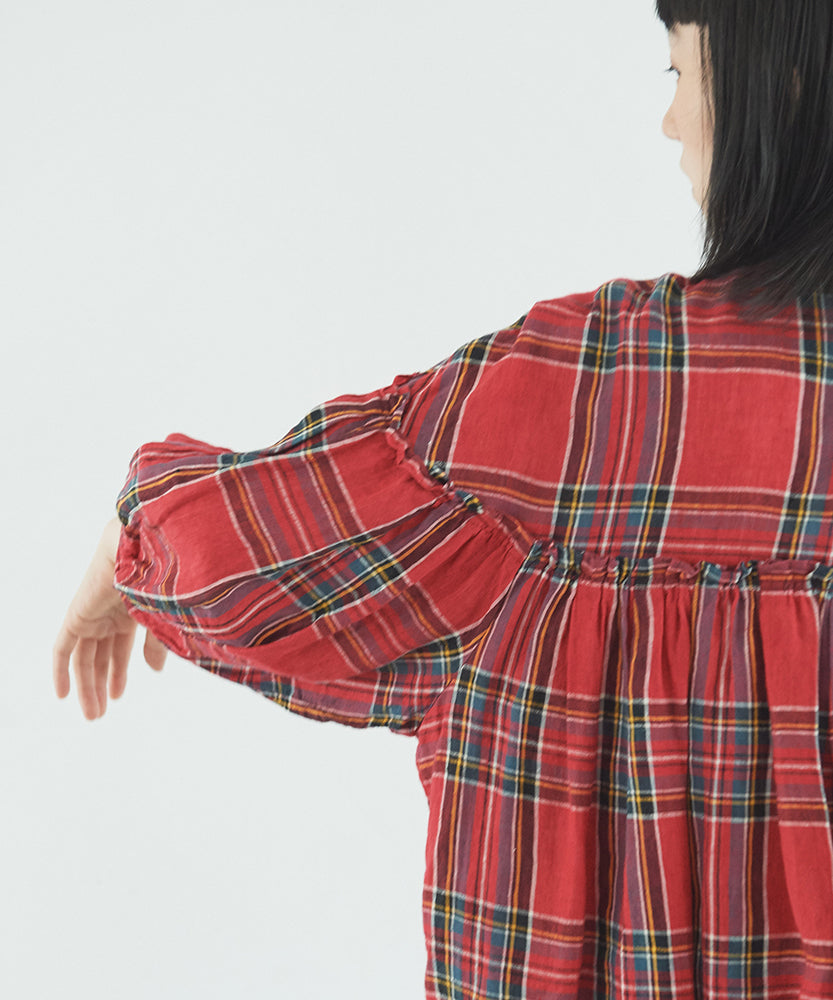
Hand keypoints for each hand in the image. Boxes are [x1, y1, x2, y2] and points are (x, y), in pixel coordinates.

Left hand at [53, 517, 167, 719]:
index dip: (119, 672)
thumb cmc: (163, 578)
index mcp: (131, 611)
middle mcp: (109, 614)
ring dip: (87, 686)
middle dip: (100, 685)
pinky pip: (63, 648)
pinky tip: (64, 695)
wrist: (144, 550)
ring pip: (84, 658)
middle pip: (100, 656)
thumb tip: (154, 672)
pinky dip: (61, 671)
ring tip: (93, 713)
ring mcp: (92, 614)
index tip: (117, 696)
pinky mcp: (76, 616)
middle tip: (100, 713)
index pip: (120, 648)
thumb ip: (156, 645)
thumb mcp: (164, 619)